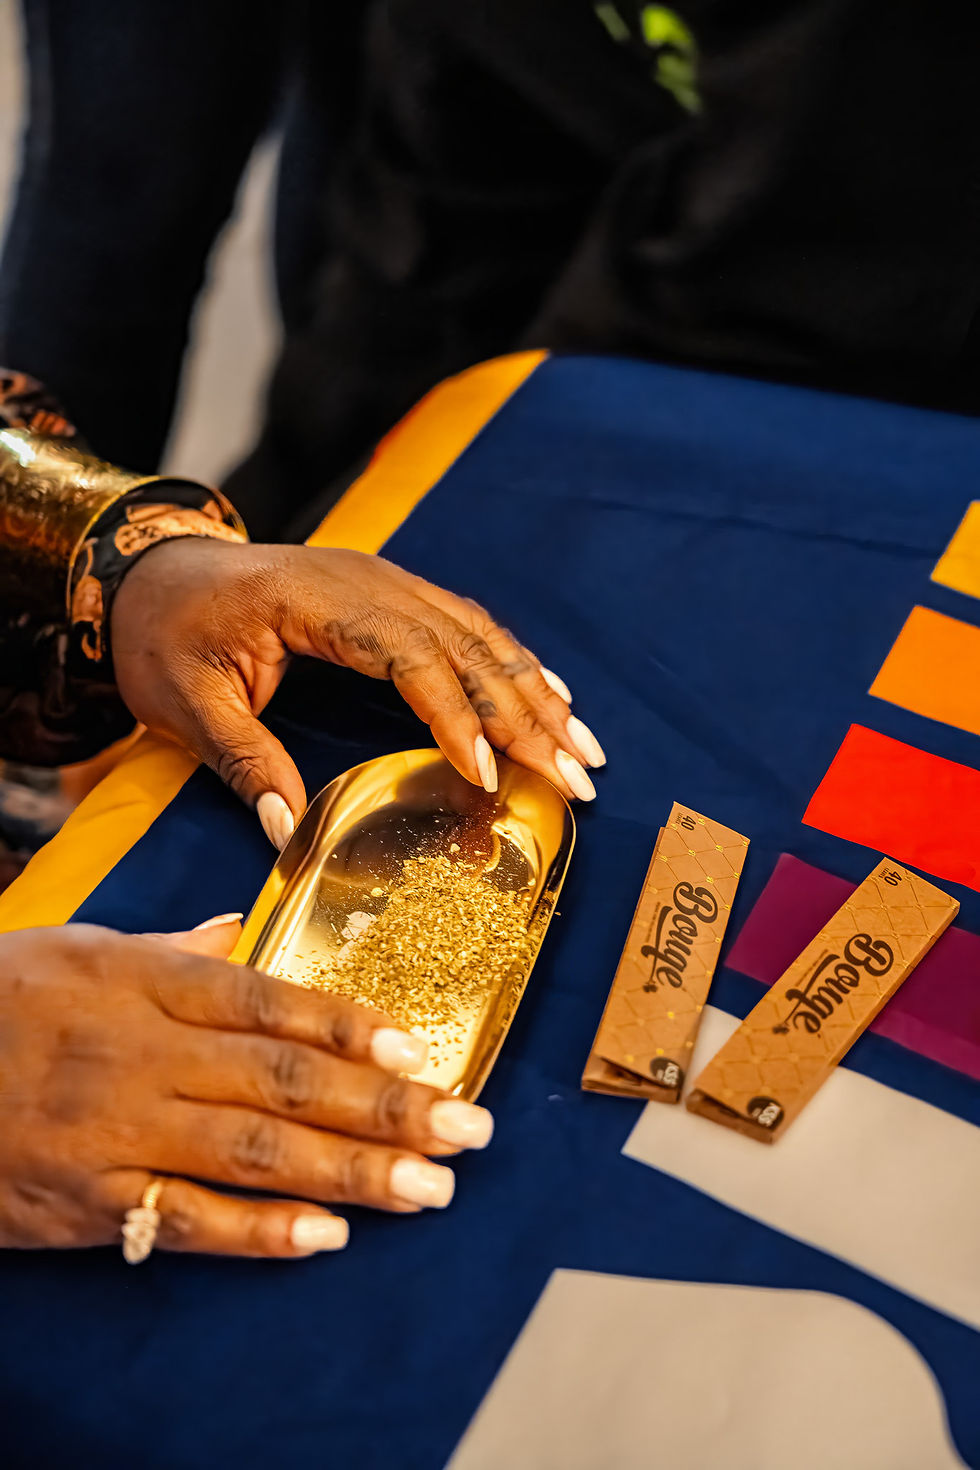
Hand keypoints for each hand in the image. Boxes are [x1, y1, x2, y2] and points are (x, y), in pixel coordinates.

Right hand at [0, 921, 493, 1257]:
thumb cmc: (2, 999)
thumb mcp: (85, 948)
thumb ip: (176, 948)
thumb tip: (245, 929)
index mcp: (146, 982)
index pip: (267, 1000)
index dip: (348, 1025)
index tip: (418, 1047)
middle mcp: (142, 1053)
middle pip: (283, 1080)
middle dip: (384, 1108)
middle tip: (466, 1129)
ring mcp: (115, 1130)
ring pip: (253, 1152)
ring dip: (352, 1172)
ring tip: (430, 1187)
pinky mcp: (87, 1201)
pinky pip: (182, 1221)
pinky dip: (259, 1233)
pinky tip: (326, 1237)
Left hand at [110, 540, 603, 846]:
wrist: (152, 571)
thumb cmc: (166, 634)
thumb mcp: (185, 703)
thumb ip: (241, 761)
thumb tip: (288, 833)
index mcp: (315, 599)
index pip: (407, 655)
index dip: (455, 714)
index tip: (490, 773)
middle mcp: (365, 581)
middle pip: (464, 645)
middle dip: (525, 713)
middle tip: (576, 774)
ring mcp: (383, 581)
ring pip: (478, 634)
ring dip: (534, 691)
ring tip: (583, 746)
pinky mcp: (389, 593)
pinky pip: (465, 625)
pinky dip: (511, 664)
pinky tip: (548, 695)